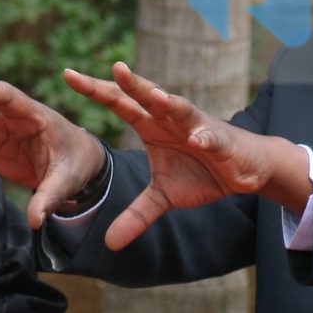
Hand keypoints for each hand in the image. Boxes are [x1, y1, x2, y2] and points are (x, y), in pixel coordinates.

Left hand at [61, 62, 311, 250]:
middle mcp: (171, 119)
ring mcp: (198, 127)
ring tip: (154, 95)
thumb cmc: (202, 173)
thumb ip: (136, 215)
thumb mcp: (163, 198)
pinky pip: (212, 139)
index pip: (120, 103)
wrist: (246, 170)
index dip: (95, 91)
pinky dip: (206, 139)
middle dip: (128, 84)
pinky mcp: (222, 142)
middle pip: (145, 97)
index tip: (67, 75)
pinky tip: (198, 140)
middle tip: (112, 68)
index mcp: (152, 125)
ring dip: (168, 102)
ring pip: (180, 110)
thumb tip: (110, 244)